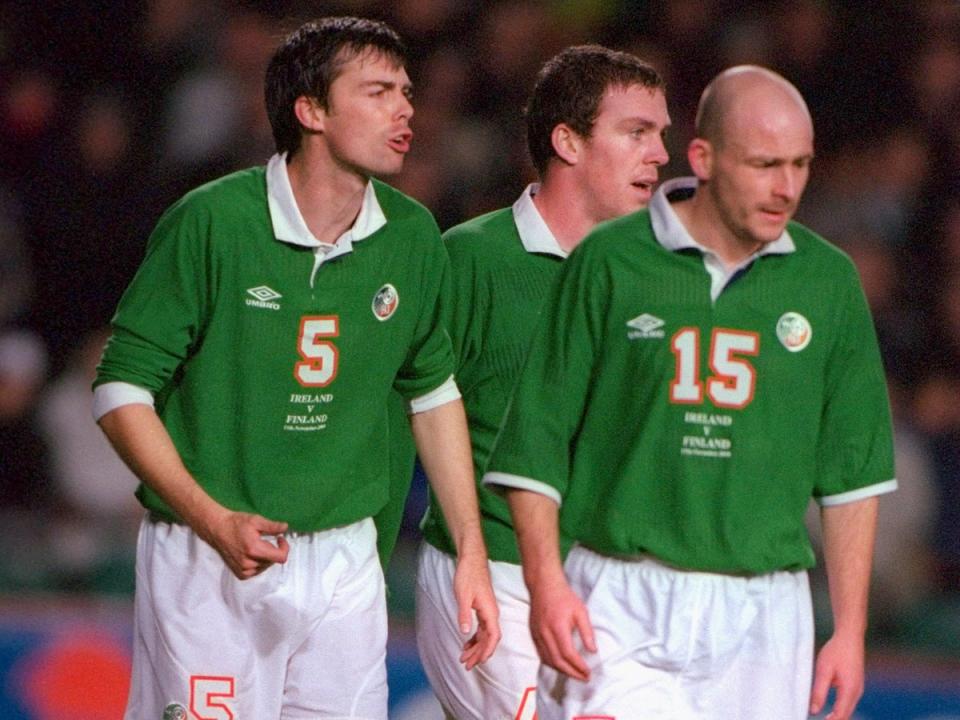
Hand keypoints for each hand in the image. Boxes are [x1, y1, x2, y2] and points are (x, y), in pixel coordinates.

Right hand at [199, 509, 289, 579]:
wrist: (217, 529)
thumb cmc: (236, 523)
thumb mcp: (256, 520)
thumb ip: (272, 526)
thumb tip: (285, 527)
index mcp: (254, 550)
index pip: (280, 557)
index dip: (284, 547)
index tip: (280, 539)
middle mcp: (249, 563)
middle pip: (273, 561)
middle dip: (272, 550)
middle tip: (264, 539)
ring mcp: (243, 570)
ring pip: (265, 566)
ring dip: (265, 557)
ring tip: (255, 545)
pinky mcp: (240, 574)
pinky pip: (256, 571)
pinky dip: (258, 564)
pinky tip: (251, 554)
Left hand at [453, 553, 500, 669]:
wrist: (471, 560)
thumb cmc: (468, 575)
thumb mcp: (463, 596)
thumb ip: (464, 614)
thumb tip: (465, 633)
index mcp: (490, 611)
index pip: (493, 637)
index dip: (487, 651)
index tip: (478, 662)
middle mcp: (491, 614)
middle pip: (489, 640)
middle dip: (478, 654)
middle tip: (466, 665)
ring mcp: (488, 612)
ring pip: (485, 636)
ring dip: (476, 648)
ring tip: (464, 658)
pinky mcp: (482, 609)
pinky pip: (482, 629)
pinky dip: (475, 638)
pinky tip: (467, 644)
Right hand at [529, 576, 595, 680]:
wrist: (543, 586)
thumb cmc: (564, 597)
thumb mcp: (581, 611)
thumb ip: (587, 631)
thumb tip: (593, 651)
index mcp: (558, 627)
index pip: (568, 654)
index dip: (578, 666)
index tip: (588, 672)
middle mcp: (545, 633)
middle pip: (557, 661)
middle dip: (572, 673)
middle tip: (584, 678)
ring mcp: (537, 635)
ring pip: (548, 660)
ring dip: (562, 671)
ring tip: (575, 674)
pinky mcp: (533, 634)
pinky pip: (541, 655)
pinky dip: (552, 664)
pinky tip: (561, 665)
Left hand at [809, 633, 864, 719]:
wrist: (850, 637)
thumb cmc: (836, 651)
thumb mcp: (823, 671)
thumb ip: (819, 692)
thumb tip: (814, 711)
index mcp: (849, 690)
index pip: (840, 715)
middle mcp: (857, 692)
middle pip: (846, 714)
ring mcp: (858, 689)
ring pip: (848, 709)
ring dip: (837, 716)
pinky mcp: (856, 685)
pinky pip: (849, 702)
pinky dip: (841, 709)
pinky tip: (830, 712)